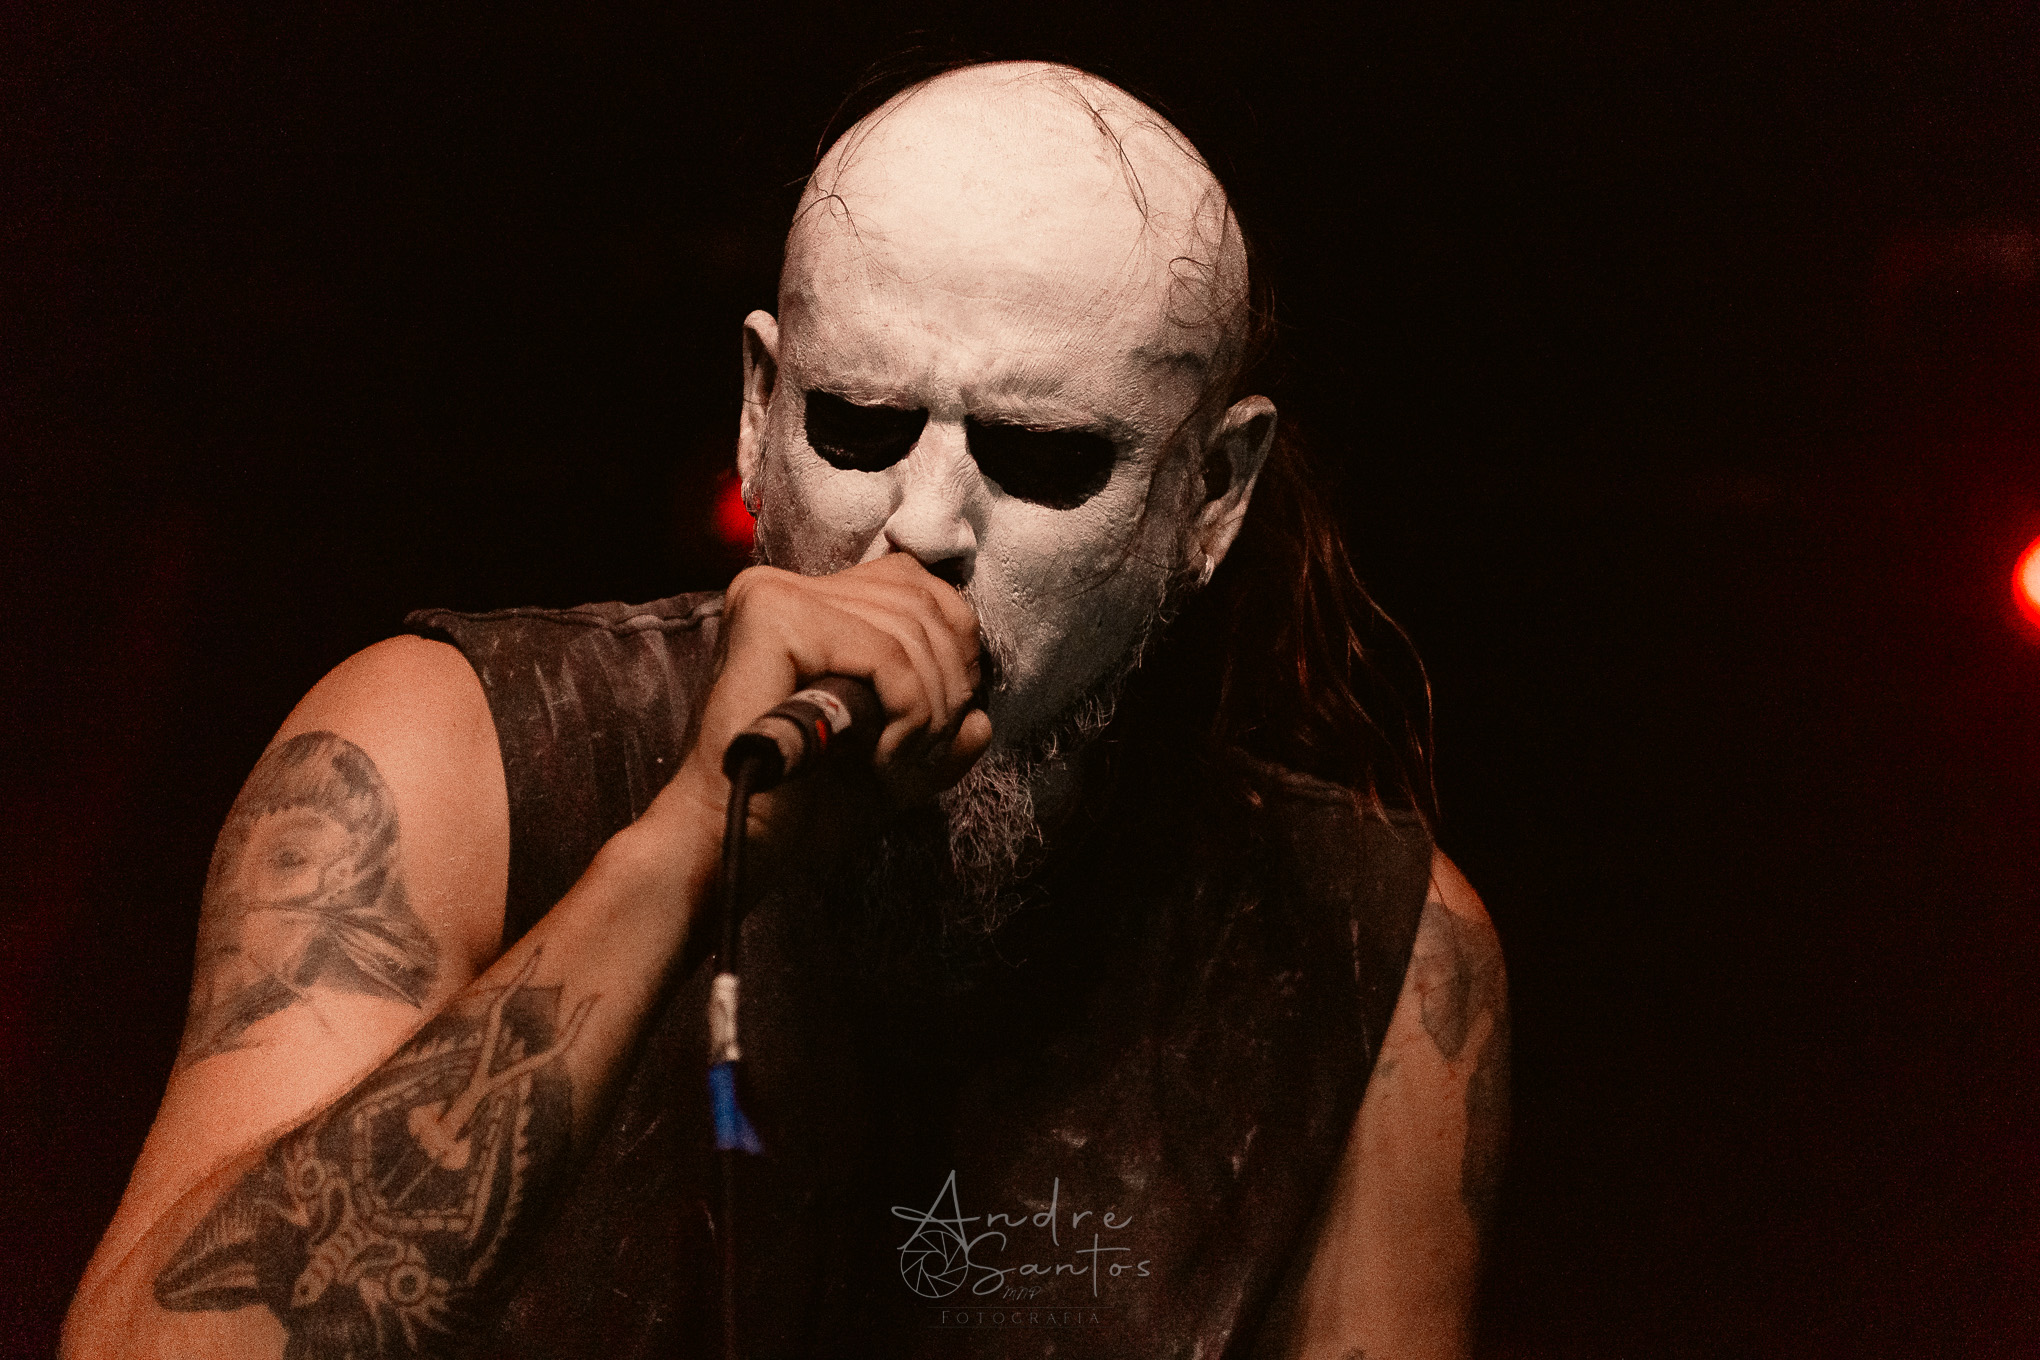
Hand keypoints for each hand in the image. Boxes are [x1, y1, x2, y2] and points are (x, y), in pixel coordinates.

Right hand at [660, 553, 992, 865]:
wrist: (734, 842)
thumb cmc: (801, 806)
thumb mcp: (891, 762)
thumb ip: (940, 734)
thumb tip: (982, 721)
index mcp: (808, 604)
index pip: (916, 584)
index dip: (954, 647)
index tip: (946, 718)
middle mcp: (787, 586)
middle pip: (921, 602)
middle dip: (949, 684)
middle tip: (927, 750)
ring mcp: (776, 595)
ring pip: (910, 630)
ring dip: (931, 710)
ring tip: (902, 762)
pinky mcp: (774, 617)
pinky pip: (887, 655)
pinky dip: (909, 714)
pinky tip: (883, 759)